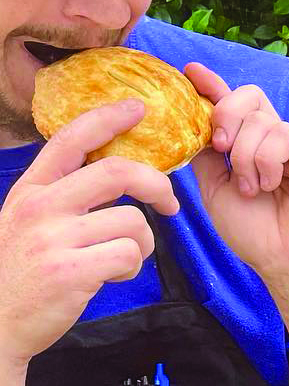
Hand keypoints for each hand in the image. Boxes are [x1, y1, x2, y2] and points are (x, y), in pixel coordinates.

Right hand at [0, 99, 179, 366]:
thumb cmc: (23, 273)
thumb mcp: (28, 222)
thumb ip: (61, 197)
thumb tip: (116, 175)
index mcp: (31, 190)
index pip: (71, 139)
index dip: (108, 118)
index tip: (138, 108)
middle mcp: (40, 206)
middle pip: (118, 172)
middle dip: (157, 184)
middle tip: (170, 203)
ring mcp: (54, 238)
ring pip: (133, 221)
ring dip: (142, 243)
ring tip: (122, 259)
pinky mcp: (71, 270)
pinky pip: (130, 255)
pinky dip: (133, 267)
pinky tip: (113, 277)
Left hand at [186, 63, 288, 288]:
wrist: (283, 259)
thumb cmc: (252, 231)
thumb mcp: (214, 187)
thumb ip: (206, 153)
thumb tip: (192, 119)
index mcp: (247, 144)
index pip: (231, 105)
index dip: (212, 85)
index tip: (191, 72)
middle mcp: (272, 139)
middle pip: (248, 97)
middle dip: (225, 115)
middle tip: (219, 148)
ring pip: (261, 121)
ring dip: (245, 156)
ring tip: (252, 189)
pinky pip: (283, 136)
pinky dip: (268, 161)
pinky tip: (271, 185)